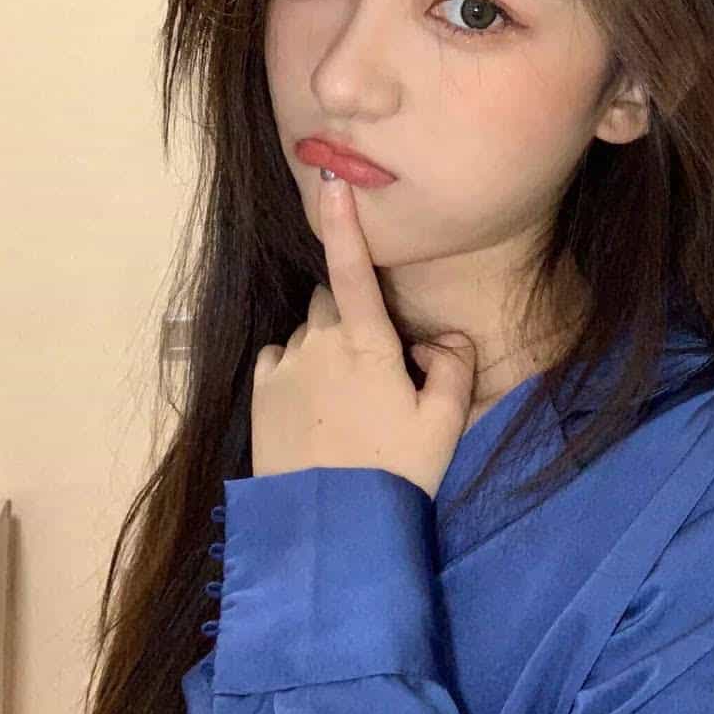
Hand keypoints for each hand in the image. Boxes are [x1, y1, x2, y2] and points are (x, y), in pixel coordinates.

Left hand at [251, 173, 475, 502]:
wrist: (330, 533)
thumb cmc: (396, 473)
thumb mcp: (444, 424)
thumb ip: (453, 367)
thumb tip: (443, 340)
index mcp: (366, 343)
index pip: (353, 268)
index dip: (344, 222)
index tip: (333, 181)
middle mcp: (319, 343)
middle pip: (331, 300)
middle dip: (351, 316)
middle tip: (375, 366)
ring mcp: (284, 367)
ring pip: (306, 332)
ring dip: (323, 347)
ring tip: (343, 401)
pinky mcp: (260, 394)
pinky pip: (278, 359)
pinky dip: (294, 368)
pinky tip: (312, 408)